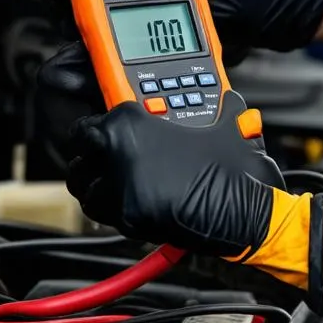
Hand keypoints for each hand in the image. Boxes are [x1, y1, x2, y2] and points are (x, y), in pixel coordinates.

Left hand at [66, 91, 322, 299]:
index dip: (93, 132)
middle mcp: (116, 155)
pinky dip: (113, 209)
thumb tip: (193, 104)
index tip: (100, 134)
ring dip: (97, 185)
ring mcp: (120, 189)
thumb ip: (185, 111)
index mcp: (127, 123)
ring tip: (114, 183)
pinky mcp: (128, 219)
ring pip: (86, 188)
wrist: (243, 207)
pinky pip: (105, 214)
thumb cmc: (232, 166)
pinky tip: (130, 202)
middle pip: (79, 158)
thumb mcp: (213, 120)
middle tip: (105, 160)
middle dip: (89, 160)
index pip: (84, 127)